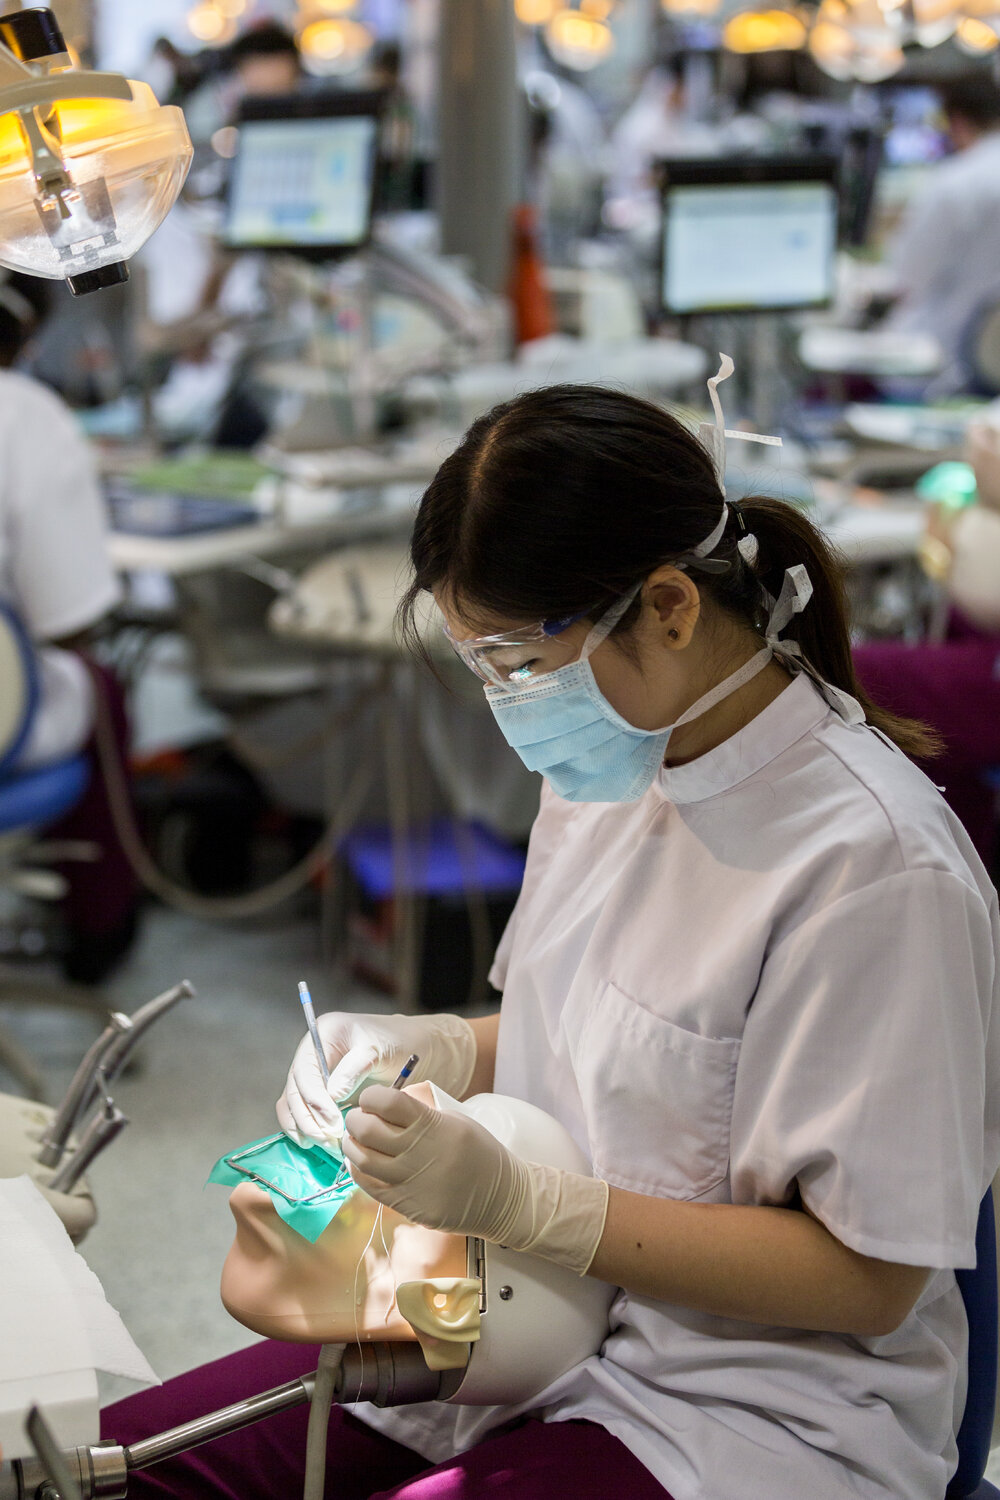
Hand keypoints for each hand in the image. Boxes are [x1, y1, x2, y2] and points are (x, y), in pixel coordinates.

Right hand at [276, 1011, 475, 1149]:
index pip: (305, 1071)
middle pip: (294, 1091)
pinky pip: (301, 1114)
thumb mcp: (379, 1049)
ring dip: (306, 1128)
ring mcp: (313, 1076)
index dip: (314, 1099)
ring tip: (329, 1144)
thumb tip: (331, 1095)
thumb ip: (354, 1069)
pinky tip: (320, 1143)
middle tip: (331, 1139)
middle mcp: (311, 1055)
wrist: (414, 1047)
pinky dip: (306, 1130)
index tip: (332, 1121)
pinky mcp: (318, 1095)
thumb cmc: (399, 1042)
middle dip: (309, 1119)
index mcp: (322, 1035)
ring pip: (292, 1106)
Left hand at [342, 1085, 608, 1275]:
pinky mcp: (405, 1205)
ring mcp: (410, 1182)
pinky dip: (359, 1170)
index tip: (369, 1099)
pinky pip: (369, 1186)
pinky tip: (363, 1162)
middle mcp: (418, 1153)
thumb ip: (420, 1115)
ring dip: (352, 1145)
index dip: (370, 1097)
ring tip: (357, 1140)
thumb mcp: (455, 1122)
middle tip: (358, 1118)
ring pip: (362, 1159)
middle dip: (355, 1119)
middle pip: (367, 1130)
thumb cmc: (479, 1153)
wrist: (499, 1198)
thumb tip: (383, 1107)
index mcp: (433, 1126)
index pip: (387, 1102)